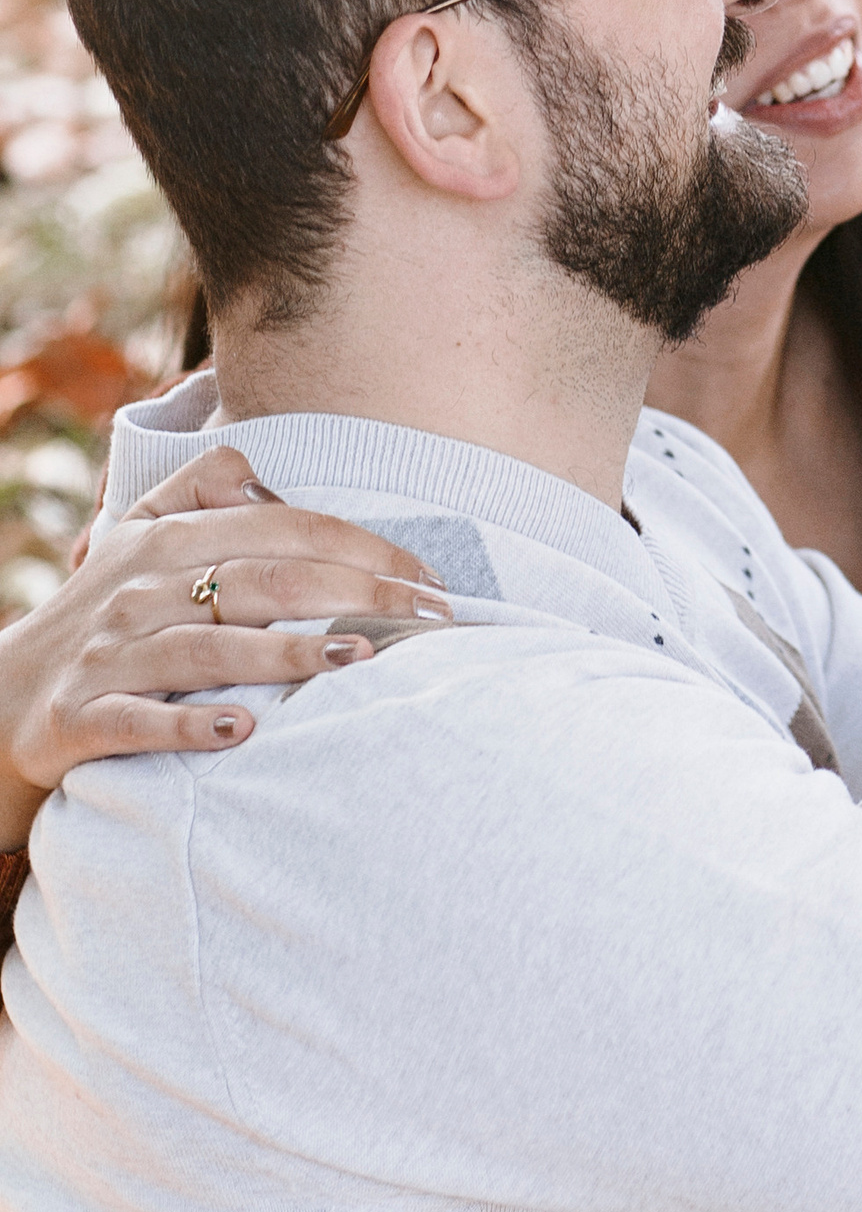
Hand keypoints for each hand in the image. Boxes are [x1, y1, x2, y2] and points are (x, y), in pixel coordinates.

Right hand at [0, 444, 453, 846]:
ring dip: (286, 652)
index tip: (430, 577)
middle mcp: (139, 588)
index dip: (363, 547)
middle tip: (430, 619)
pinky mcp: (80, 716)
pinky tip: (244, 732)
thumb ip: (202, 493)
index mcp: (166, 539)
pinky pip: (139, 719)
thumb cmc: (102, 616)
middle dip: (356, 594)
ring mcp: (109, 653)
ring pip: (207, 645)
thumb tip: (266, 479)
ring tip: (356, 658)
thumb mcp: (140, 538)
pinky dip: (191, 724)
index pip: (284, 529)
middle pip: (263, 580)